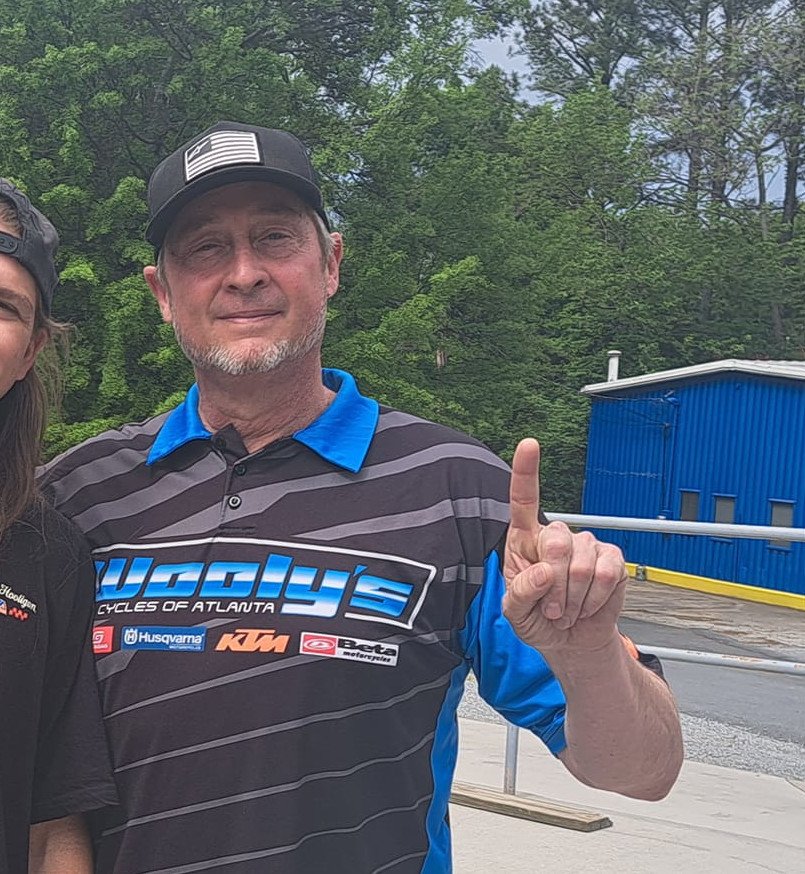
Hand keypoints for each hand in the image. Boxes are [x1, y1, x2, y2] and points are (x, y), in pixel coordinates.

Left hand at [502, 438, 627, 653]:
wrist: (571, 639)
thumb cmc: (537, 619)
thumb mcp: (515, 614)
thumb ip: (520, 593)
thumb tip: (544, 572)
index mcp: (525, 540)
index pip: (523, 500)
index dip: (527, 471)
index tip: (529, 444)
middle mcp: (556, 535)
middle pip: (556, 541)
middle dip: (553, 583)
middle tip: (552, 608)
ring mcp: (587, 544)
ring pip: (582, 564)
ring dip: (573, 599)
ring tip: (567, 609)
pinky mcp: (612, 559)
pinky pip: (606, 575)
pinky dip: (594, 600)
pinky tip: (587, 605)